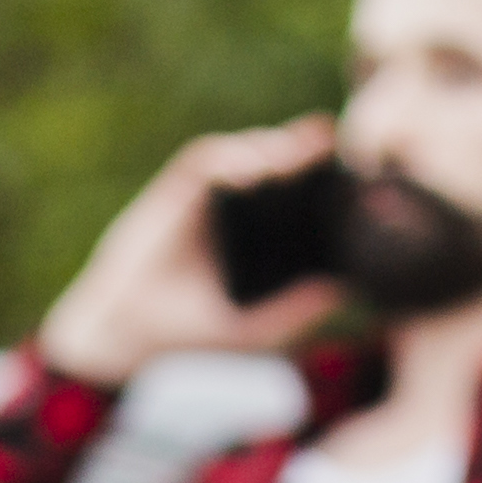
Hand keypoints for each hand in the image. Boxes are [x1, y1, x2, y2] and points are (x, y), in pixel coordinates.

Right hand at [39, 121, 348, 387]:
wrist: (128, 334)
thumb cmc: (190, 337)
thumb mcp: (255, 330)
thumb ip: (298, 311)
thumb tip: (344, 290)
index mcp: (259, 239)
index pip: (299, 201)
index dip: (323, 184)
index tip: (353, 179)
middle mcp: (236, 211)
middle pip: (279, 168)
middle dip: (304, 152)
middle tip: (331, 144)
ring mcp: (207, 198)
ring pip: (249, 155)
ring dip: (274, 148)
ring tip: (295, 155)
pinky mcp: (178, 190)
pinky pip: (209, 160)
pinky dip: (233, 157)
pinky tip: (255, 171)